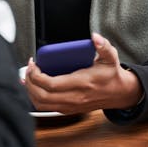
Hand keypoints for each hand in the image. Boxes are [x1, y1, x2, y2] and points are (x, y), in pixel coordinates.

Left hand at [24, 33, 142, 114]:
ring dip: (30, 91)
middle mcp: (74, 98)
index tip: (34, 63)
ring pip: (42, 104)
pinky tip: (34, 86)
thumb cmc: (111, 74)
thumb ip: (103, 46)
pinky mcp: (68, 109)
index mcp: (81, 84)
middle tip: (29, 69)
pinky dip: (36, 98)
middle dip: (30, 82)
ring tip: (28, 77)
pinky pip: (46, 107)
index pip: (51, 85)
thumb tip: (95, 37)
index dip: (37, 75)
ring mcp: (70, 106)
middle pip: (42, 96)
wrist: (119, 93)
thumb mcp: (110, 57)